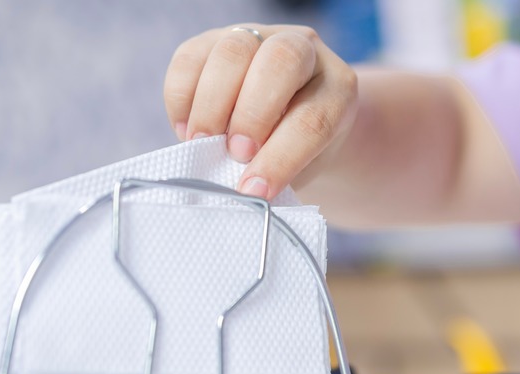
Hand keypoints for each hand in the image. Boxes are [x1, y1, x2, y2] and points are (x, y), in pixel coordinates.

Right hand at [164, 24, 357, 199]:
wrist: (282, 121)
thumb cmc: (295, 151)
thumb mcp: (301, 167)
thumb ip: (278, 172)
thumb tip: (241, 189)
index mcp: (337, 88)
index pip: (314, 118)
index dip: (281, 157)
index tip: (255, 190)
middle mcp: (303, 50)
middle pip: (280, 61)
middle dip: (252, 114)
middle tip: (234, 154)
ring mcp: (258, 37)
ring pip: (233, 50)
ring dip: (212, 104)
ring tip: (201, 143)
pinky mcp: (214, 41)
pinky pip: (190, 57)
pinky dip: (182, 96)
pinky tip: (186, 130)